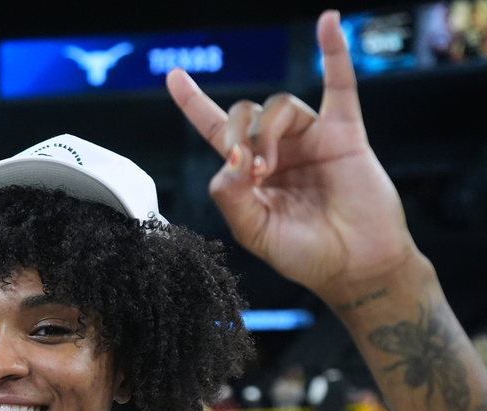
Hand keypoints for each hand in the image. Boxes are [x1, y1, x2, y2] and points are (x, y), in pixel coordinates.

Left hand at [166, 10, 417, 305]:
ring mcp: (309, 139)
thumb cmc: (305, 255)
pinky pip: (340, 84)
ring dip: (266, 133)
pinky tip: (328, 22)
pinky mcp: (344, 134)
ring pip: (278, 107)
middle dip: (236, 137)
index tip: (174, 76)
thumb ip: (230, 197)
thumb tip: (231, 159)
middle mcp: (277, 150)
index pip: (215, 130)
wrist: (355, 266)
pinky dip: (334, 51)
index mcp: (249, 174)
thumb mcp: (254, 233)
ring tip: (270, 169)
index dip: (194, 103)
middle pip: (244, 114)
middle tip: (249, 173)